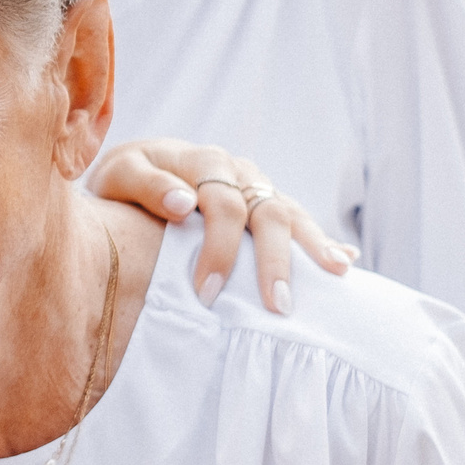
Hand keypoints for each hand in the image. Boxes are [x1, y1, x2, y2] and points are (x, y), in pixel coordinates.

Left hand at [90, 140, 356, 314]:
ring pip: (292, 214)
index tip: (208, 292)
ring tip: (336, 274)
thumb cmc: (122, 181)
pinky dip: (322, 239)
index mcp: (202, 160)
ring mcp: (257, 185)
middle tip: (277, 305)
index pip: (222, 204)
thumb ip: (147, 185)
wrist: (134, 170)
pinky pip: (299, 220)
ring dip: (313, 246)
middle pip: (268, 212)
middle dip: (275, 260)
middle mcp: (238, 170)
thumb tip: (183, 204)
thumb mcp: (119, 175)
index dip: (219, 248)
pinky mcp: (267, 203)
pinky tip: (344, 261)